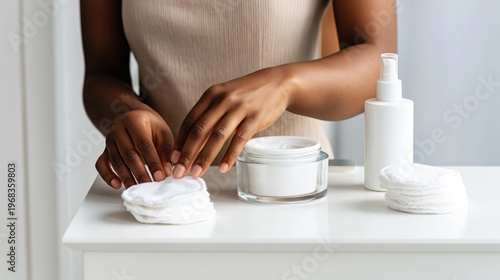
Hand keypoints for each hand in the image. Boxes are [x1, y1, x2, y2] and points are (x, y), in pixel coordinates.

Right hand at [96, 109, 173, 188]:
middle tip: (150, 186)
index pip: (143, 145)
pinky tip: (118, 185)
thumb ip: (165, 151)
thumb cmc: (151, 126)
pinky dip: (108, 176)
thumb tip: (166, 171)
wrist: (134, 117)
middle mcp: (118, 129)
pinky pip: (101, 164)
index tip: (160, 176)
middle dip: (140, 173)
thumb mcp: (163, 133)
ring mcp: (109, 140)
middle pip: (129, 154)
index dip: (153, 162)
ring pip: (116, 161)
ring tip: (138, 189)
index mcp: (134, 120)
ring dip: (127, 178)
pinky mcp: (104, 150)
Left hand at [171, 67, 292, 177]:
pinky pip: (240, 139)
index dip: (180, 141)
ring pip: (217, 136)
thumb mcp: (225, 96)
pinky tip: (224, 168)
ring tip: (197, 173)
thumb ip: (210, 114)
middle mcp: (223, 100)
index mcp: (211, 94)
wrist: (277, 83)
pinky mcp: (255, 118)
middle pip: (199, 130)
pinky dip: (230, 155)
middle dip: (187, 153)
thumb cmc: (247, 93)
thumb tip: (193, 141)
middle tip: (179, 171)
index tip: (173, 158)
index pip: (190, 121)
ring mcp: (239, 108)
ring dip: (205, 157)